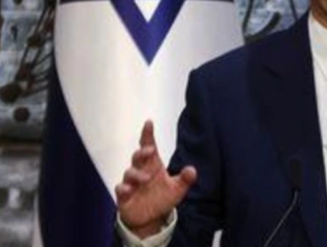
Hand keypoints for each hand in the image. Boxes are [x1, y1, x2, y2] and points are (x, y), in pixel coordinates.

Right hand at [115, 120, 196, 237]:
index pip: (149, 146)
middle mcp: (141, 170)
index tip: (149, 122)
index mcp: (153, 165)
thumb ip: (185, 179)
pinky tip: (128, 189)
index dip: (148, 134)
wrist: (151, 218)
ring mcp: (131, 182)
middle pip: (138, 156)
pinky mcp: (124, 195)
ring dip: (136, 174)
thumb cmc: (162, 197)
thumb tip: (192, 170)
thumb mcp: (177, 189)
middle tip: (150, 150)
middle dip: (142, 152)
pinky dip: (123, 188)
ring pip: (129, 172)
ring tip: (146, 178)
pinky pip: (120, 189)